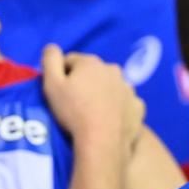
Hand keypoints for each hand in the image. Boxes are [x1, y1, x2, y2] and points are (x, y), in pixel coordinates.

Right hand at [41, 44, 144, 158]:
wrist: (103, 141)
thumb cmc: (73, 112)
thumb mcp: (52, 85)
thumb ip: (50, 61)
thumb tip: (52, 47)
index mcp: (91, 62)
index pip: (71, 61)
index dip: (62, 75)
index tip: (60, 92)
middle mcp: (114, 70)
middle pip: (93, 72)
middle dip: (85, 82)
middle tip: (76, 103)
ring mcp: (129, 88)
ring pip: (111, 86)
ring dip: (103, 93)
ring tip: (93, 113)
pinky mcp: (138, 106)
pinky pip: (126, 103)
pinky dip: (119, 108)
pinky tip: (110, 120)